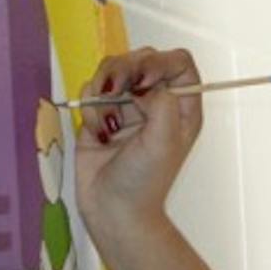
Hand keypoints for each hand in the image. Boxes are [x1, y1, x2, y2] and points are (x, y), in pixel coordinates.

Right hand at [74, 48, 201, 245]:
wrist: (111, 211)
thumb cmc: (144, 182)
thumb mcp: (165, 140)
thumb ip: (162, 102)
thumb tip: (143, 82)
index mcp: (180, 105)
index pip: (178, 62)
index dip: (160, 61)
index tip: (143, 80)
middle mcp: (154, 100)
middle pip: (141, 57)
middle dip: (124, 69)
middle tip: (115, 91)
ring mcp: (126, 105)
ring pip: (113, 68)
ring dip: (104, 87)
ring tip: (106, 118)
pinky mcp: (100, 112)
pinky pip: (91, 90)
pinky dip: (90, 107)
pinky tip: (98, 132)